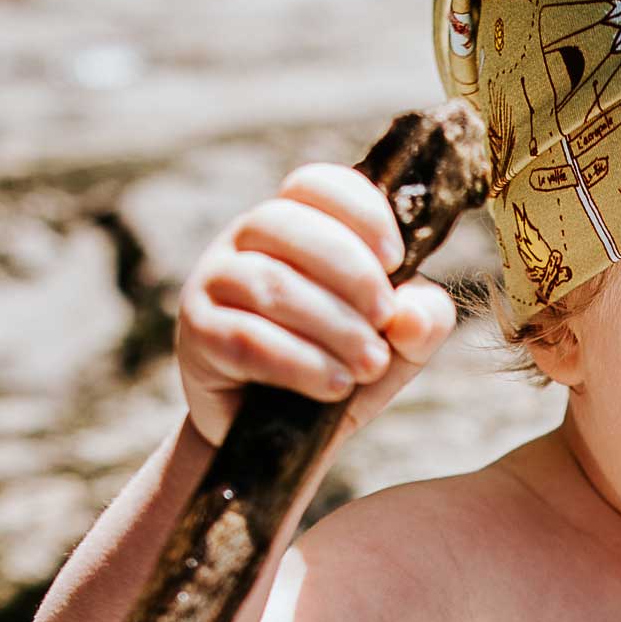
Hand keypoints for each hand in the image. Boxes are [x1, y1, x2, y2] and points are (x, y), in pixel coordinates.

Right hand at [175, 162, 457, 446]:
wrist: (283, 437)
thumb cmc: (343, 367)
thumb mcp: (398, 345)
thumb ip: (422, 322)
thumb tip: (412, 316)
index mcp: (298, 223)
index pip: (317, 184)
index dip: (361, 212)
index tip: (396, 260)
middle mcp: (246, 240)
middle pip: (288, 224)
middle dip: (352, 273)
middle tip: (384, 320)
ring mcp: (214, 282)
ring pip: (270, 283)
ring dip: (333, 325)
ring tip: (369, 364)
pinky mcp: (198, 333)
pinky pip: (245, 337)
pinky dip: (299, 362)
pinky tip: (335, 384)